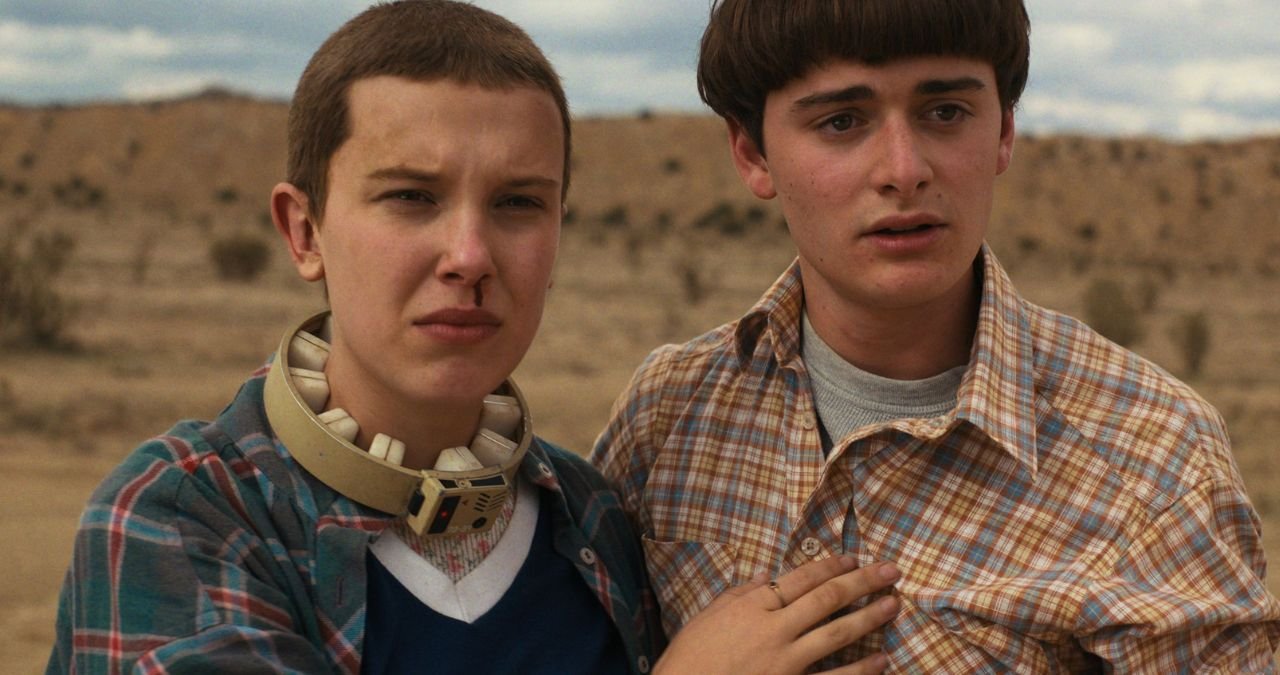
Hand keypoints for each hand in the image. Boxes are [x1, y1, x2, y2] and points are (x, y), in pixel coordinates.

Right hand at [654, 556, 900, 674]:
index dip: (831, 566)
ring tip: (893, 605)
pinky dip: (860, 670)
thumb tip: (764, 575)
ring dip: (869, 618)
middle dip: (862, 582)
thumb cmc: (689, 657)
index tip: (854, 559)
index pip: (801, 578)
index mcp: (752, 606)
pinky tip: (881, 660)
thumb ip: (739, 594)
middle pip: (826, 599)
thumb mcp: (707, 617)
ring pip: (836, 634)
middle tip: (891, 571)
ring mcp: (785, 662)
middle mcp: (773, 629)